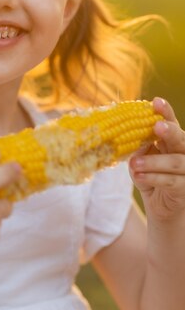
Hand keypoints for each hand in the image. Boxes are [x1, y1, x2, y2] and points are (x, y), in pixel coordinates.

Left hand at [129, 97, 184, 220]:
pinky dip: (153, 178)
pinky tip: (138, 177)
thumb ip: (139, 148)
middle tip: (156, 126)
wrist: (161, 207)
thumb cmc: (150, 177)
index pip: (170, 122)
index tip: (155, 101)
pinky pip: (171, 181)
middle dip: (169, 131)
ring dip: (153, 162)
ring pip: (176, 162)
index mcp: (173, 140)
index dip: (165, 111)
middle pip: (181, 138)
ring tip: (134, 164)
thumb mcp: (141, 160)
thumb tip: (131, 138)